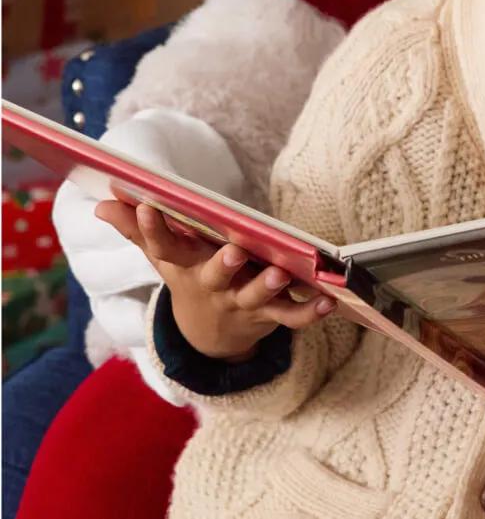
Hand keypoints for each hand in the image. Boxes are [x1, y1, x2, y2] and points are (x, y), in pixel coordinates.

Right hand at [95, 200, 333, 360]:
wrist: (210, 335)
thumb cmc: (190, 278)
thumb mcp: (164, 258)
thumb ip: (138, 230)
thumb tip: (103, 203)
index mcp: (185, 268)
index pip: (163, 248)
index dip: (153, 228)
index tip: (148, 204)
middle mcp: (213, 287)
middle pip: (216, 276)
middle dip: (223, 265)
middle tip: (233, 250)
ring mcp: (242, 304)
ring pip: (256, 297)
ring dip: (267, 286)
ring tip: (280, 273)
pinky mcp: (269, 316)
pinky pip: (292, 317)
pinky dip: (311, 312)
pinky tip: (329, 301)